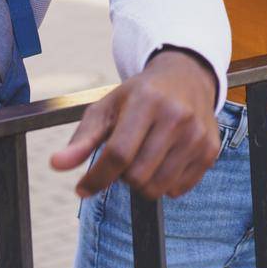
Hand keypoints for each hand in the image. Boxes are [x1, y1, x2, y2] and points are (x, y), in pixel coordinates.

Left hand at [49, 50, 219, 200]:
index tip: (82, 188)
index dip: (96, 178)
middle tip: (125, 158)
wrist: (187, 77)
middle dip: (122, 176)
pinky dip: (165, 184)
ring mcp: (197, 135)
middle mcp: (177, 116)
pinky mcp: (210, 150)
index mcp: (147, 101)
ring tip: (143, 158)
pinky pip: (178, 190)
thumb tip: (56, 165)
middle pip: (137, 176)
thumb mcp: (107, 107)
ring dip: (143, 182)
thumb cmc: (141, 95)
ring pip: (157, 188)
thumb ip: (82, 139)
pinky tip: (164, 160)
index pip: (118, 153)